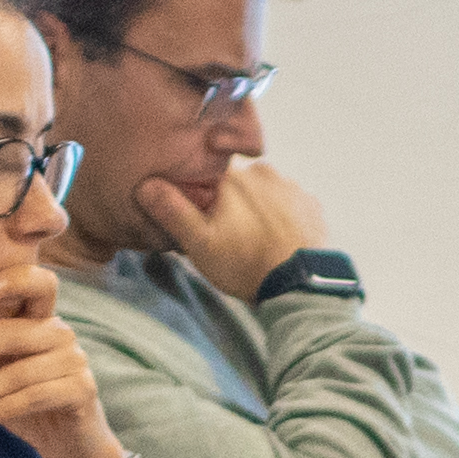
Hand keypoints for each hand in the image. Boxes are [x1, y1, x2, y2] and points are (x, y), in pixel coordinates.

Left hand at [0, 260, 135, 457]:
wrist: (70, 447)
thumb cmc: (28, 406)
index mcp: (41, 320)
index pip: (38, 284)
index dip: (16, 279)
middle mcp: (61, 333)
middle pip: (11, 332)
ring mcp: (76, 360)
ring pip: (18, 372)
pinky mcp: (82, 390)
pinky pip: (34, 396)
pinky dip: (4, 409)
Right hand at [138, 160, 330, 302]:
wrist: (301, 284)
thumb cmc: (247, 264)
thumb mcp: (199, 242)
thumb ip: (172, 211)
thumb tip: (147, 184)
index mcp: (232, 177)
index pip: (209, 176)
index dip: (205, 198)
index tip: (208, 222)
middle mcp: (263, 172)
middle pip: (238, 185)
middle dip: (233, 206)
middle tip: (233, 239)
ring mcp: (291, 187)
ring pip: (265, 194)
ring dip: (259, 212)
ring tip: (257, 243)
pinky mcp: (312, 205)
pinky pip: (290, 206)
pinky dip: (284, 220)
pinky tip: (279, 242)